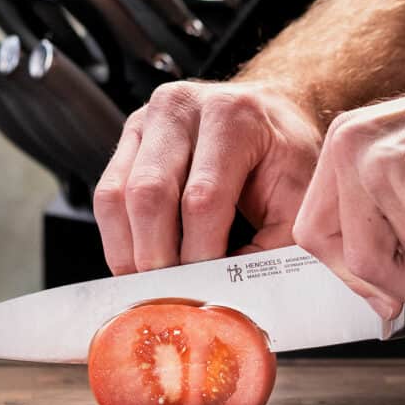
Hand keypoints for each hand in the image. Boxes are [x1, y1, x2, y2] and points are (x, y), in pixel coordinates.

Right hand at [94, 80, 322, 273]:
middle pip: (149, 194)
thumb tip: (229, 291)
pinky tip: (138, 260)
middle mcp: (182, 107)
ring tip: (151, 285)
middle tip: (171, 297)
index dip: (199, 254)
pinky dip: (118, 236)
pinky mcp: (129, 136)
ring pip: (116, 195)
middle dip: (156, 258)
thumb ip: (271, 246)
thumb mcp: (298, 198)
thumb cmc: (285, 155)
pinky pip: (106, 193)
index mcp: (233, 116)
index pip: (202, 197)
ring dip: (128, 252)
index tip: (205, 290)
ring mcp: (148, 119)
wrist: (269, 113)